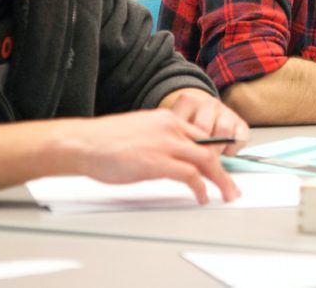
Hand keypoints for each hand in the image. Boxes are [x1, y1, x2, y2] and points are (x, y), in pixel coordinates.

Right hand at [64, 109, 240, 203]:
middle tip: (232, 186)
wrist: (83, 142)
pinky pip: (190, 176)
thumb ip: (158, 139)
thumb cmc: (103, 140)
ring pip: (206, 161)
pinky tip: (203, 197)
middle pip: (210, 148)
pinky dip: (201, 188)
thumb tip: (167, 157)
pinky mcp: (158, 162)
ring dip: (220, 180)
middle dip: (224, 170)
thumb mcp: (139, 130)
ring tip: (227, 194)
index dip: (215, 153)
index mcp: (167, 119)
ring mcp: (166, 144)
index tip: (221, 167)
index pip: (200, 136)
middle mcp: (171, 128)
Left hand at [159, 88, 249, 155]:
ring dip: (216, 151)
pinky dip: (231, 150)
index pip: (184, 123)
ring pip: (223, 132)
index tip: (180, 161)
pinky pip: (239, 138)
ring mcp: (225, 111)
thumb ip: (172, 138)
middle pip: (205, 129)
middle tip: (194, 168)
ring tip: (208, 163)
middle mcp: (208, 103)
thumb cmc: (182, 126)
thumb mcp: (171, 128)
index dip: (184, 146)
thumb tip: (173, 160)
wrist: (199, 114)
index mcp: (188, 101)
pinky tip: (222, 155)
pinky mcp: (240, 122)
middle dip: (199, 152)